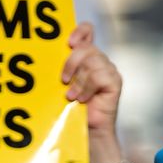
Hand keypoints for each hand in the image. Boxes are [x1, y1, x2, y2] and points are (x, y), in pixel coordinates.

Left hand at [61, 22, 120, 143]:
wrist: (88, 131)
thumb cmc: (74, 108)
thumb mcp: (64, 83)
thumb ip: (63, 67)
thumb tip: (48, 55)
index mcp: (87, 57)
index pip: (88, 31)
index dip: (79, 32)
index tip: (69, 42)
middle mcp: (100, 60)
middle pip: (86, 48)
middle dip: (71, 63)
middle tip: (64, 80)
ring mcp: (109, 70)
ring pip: (92, 61)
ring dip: (78, 81)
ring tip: (72, 96)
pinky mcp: (115, 82)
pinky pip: (98, 76)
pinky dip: (87, 88)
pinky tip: (83, 99)